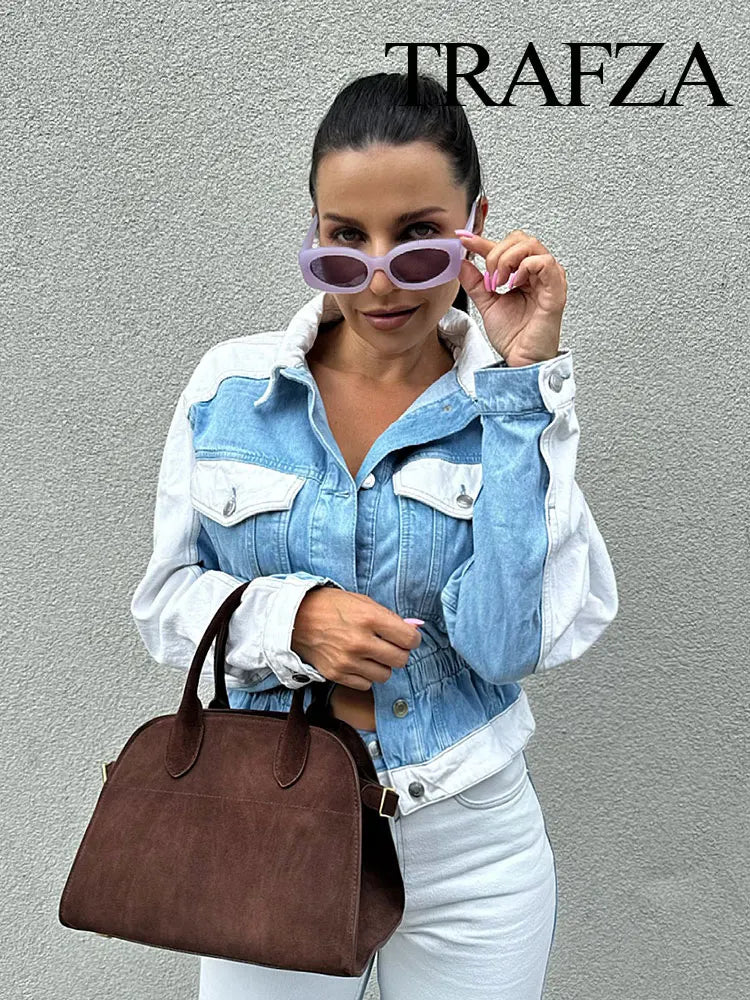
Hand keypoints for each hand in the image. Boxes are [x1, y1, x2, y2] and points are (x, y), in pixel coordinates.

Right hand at [291, 588, 421, 690]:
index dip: (412, 639)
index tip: (408, 638)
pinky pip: (366, 684)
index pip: (409, 639)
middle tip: (390, 646)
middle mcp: (360, 642)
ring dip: (382, 665)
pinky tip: (358, 662)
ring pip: (385, 675)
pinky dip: (366, 676)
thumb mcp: (363, 602)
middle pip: (400, 660)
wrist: (296, 619)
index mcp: (370, 618)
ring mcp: (348, 660)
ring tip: (371, 654)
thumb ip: (389, 617)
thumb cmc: (332, 606)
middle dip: (399, 653)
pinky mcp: (337, 674)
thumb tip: (414, 628)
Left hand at [454, 227, 566, 367]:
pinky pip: (545, 263)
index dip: (483, 241)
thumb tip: (462, 262)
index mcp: (524, 274)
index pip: (506, 246)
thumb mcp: (487, 304)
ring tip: (500, 282)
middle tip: (489, 278)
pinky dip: (526, 267)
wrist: (521, 360)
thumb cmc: (514, 336)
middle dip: (497, 253)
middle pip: (520, 239)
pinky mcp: (556, 291)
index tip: (464, 240)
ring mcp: (549, 280)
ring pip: (531, 245)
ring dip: (508, 259)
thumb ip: (475, 282)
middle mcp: (539, 274)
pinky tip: (514, 283)